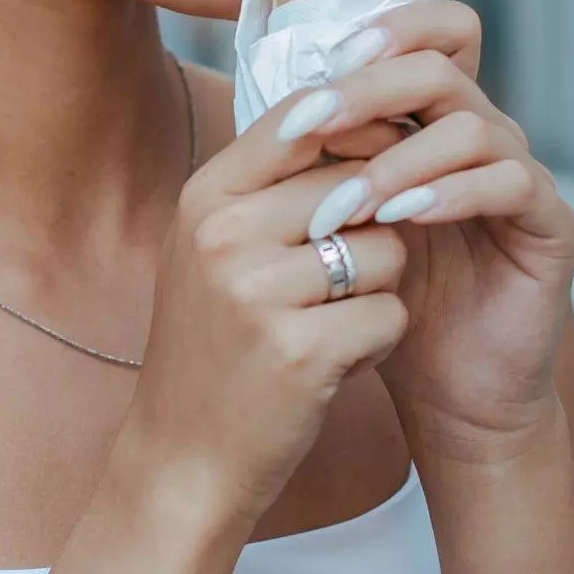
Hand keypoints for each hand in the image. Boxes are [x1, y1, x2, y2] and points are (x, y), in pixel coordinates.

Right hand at [124, 101, 412, 532]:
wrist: (182, 460)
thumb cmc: (213, 348)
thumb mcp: (215, 249)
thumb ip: (271, 185)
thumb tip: (361, 113)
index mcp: (204, 198)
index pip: (305, 117)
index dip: (360, 131)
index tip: (380, 165)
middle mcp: (225, 235)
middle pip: (361, 186)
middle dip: (372, 231)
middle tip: (336, 285)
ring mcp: (259, 293)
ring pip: (386, 252)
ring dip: (378, 292)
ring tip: (328, 327)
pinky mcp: (301, 351)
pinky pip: (391, 315)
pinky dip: (378, 343)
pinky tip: (335, 366)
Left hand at [290, 1, 573, 454]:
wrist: (446, 392)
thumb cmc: (384, 303)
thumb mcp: (337, 226)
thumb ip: (319, 167)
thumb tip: (267, 110)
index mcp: (432, 123)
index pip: (429, 37)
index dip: (383, 31)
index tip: (320, 62)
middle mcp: (483, 137)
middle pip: (441, 67)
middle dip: (370, 88)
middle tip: (314, 121)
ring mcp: (523, 176)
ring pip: (473, 126)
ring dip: (401, 158)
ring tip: (351, 203)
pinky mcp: (552, 225)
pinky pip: (513, 183)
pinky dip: (453, 193)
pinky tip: (405, 218)